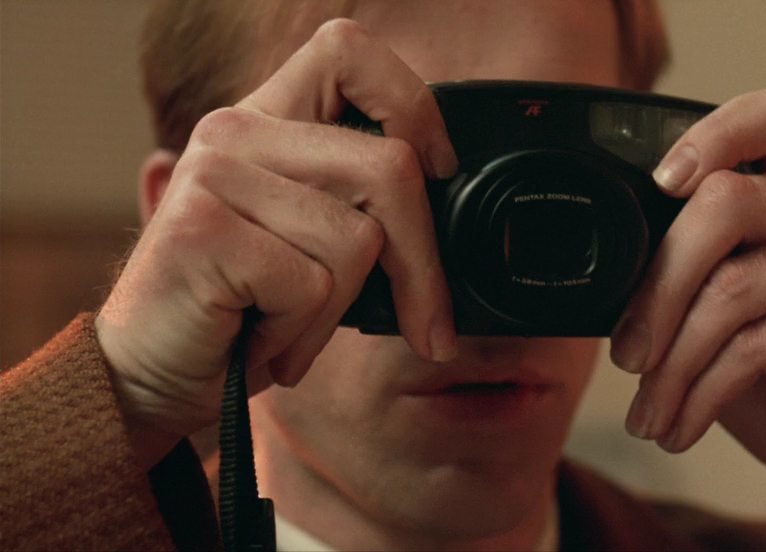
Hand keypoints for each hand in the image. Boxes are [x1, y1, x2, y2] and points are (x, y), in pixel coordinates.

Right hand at [95, 19, 458, 467]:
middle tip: (428, 327)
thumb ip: (363, 205)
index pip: (348, 51)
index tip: (437, 171)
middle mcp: (235, 132)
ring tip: (285, 324)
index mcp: (267, 121)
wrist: (151, 375)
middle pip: (388, 167)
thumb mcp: (312, 243)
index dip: (411, 105)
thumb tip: (454, 212)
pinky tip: (257, 337)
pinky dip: (301, 334)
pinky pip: (313, 286)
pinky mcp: (202, 230)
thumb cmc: (245, 311)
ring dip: (336, 311)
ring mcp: (214, 175)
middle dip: (423, 265)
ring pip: (358, 239)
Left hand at [610, 84, 765, 548]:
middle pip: (723, 203)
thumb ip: (689, 278)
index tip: (659, 183)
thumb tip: (606, 277)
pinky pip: (754, 344)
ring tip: (650, 414)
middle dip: (657, 288)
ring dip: (671, 365)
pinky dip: (701, 394)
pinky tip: (683, 427)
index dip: (713, 133)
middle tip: (626, 356)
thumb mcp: (724, 321)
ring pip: (730, 287)